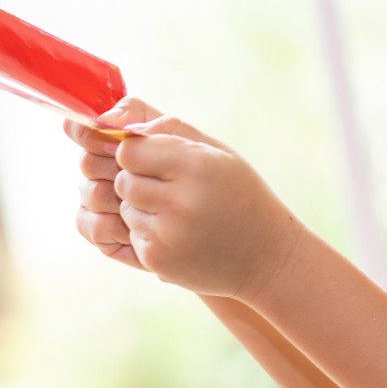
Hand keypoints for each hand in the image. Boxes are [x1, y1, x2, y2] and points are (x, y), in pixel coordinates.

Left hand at [66, 98, 303, 298]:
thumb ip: (170, 132)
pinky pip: (132, 236)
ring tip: (177, 213)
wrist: (267, 257)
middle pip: (123, 181)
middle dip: (137, 181)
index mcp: (196, 165)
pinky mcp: (158, 261)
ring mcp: (168, 235)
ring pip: (125, 209)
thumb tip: (119, 125)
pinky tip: (179, 235)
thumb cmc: (240, 195)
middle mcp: (180, 201)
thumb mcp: (217, 153)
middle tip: (167, 187)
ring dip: (141, 208)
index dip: (136, 153)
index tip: (152, 159)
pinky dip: (148, 234)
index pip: (129, 151)